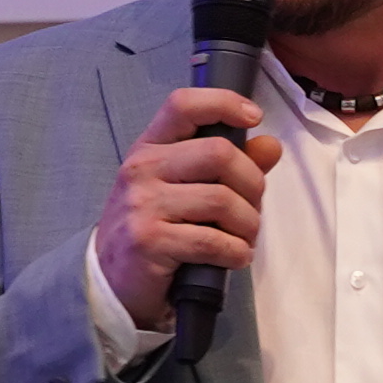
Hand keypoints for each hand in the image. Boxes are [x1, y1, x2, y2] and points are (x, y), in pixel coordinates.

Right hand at [90, 82, 276, 340]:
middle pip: (219, 153)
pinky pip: (212, 241)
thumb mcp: (183, 188)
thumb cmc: (154, 227)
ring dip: (248, 224)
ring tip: (244, 238)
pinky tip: (235, 257)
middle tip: (251, 208)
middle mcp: (142, 169)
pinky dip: (236, 252)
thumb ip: (229, 165)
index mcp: (150, 147)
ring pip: (222, 200)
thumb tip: (271, 146)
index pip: (183, 105)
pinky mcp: (150, 242)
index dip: (224, 102)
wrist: (111, 280)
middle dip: (252, 183)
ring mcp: (143, 205)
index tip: (253, 117)